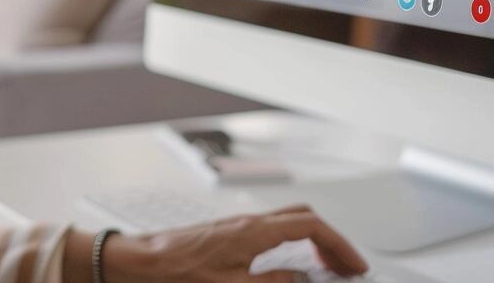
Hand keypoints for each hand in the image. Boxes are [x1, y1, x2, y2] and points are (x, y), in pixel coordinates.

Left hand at [101, 205, 368, 281]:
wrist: (138, 263)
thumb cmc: (176, 275)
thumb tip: (305, 280)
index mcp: (254, 231)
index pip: (311, 226)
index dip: (340, 245)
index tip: (355, 267)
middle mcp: (247, 221)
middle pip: (303, 217)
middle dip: (330, 240)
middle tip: (346, 268)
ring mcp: (236, 224)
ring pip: (287, 220)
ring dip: (312, 240)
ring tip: (324, 268)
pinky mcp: (226, 232)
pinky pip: (270, 229)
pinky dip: (291, 241)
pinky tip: (290, 263)